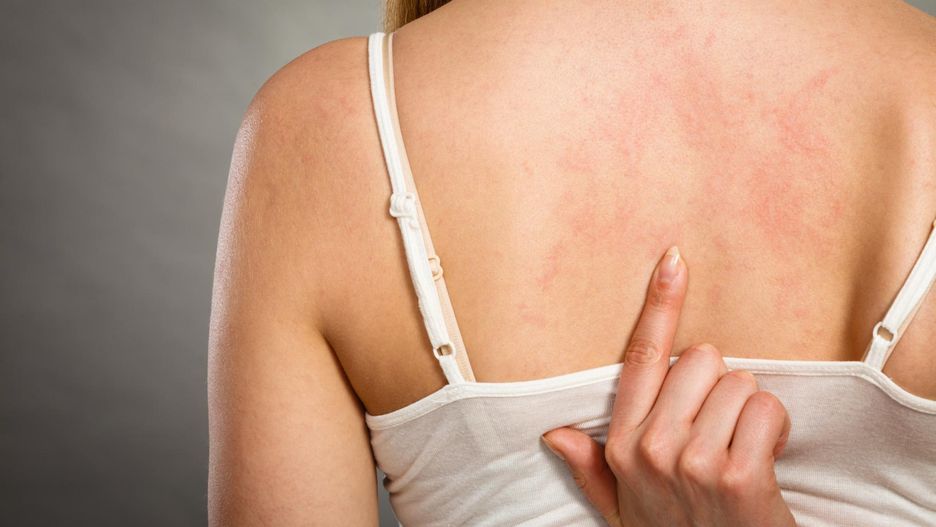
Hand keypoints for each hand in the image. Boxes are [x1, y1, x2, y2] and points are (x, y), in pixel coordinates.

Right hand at [541, 247, 794, 526]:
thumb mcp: (624, 508)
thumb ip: (590, 467)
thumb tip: (553, 434)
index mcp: (622, 444)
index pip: (641, 357)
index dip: (660, 304)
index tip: (674, 260)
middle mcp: (650, 446)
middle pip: (701, 359)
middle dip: (720, 387)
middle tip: (720, 430)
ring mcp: (691, 460)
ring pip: (740, 383)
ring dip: (751, 413)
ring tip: (741, 451)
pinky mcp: (736, 473)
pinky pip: (767, 409)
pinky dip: (776, 431)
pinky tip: (764, 462)